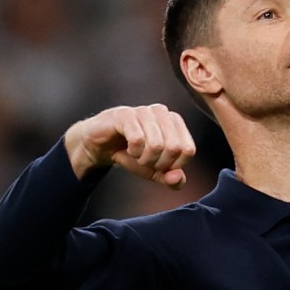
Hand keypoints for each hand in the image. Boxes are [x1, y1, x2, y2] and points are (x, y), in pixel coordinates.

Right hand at [64, 105, 196, 185]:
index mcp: (175, 122)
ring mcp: (143, 111)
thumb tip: (178, 178)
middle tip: (146, 162)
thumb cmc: (131, 154)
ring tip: (137, 156)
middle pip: (174, 148)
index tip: (161, 166)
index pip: (188, 149)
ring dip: (145, 159)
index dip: (175, 165)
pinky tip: (128, 148)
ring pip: (156, 144)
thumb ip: (172, 179)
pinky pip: (137, 139)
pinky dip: (133, 152)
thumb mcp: (155, 172)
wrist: (101, 146)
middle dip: (159, 164)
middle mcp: (162, 112)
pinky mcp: (125, 114)